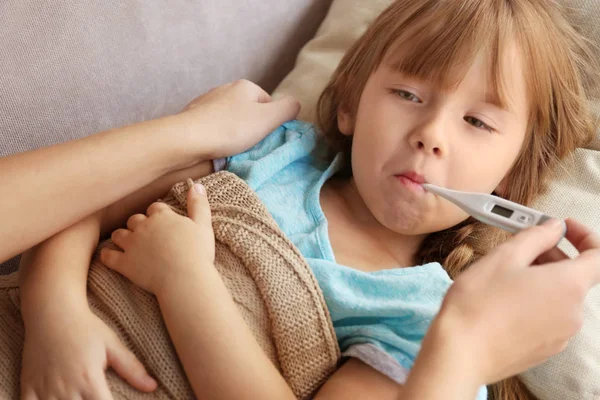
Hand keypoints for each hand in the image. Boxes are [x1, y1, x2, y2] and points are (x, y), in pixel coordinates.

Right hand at [21, 306, 156, 399]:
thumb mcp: (112, 345)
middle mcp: (67, 389)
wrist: (52, 310)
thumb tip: (153, 386)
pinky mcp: (28, 387)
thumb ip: (132, 368)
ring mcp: (45, 389)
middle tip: (94, 396)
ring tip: (79, 398)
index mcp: (90, 380)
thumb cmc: (86, 327)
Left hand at [101, 183, 213, 295]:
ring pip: (118, 234)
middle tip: (147, 234)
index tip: (163, 221)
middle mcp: (143, 227)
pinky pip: (108, 256)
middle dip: (138, 225)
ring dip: (122, 237)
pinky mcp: (124, 263)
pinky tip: (109, 256)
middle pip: (134, 219)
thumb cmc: (197, 253)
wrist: (185, 279)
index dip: (158, 214)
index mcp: (162, 216)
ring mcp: (131, 245)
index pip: (155, 208)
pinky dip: (107, 256)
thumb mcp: (203, 225)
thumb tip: (197, 185)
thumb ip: (199, 204)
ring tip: (127, 242)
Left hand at [179, 79, 300, 159]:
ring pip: (231, 120)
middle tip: (250, 146)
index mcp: (245, 86)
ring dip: (234, 134)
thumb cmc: (230, 129)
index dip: (271, 123)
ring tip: (232, 149)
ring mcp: (207, 102)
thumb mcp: (268, 118)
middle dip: (251, 129)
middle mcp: (225, 89)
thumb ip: (288, 109)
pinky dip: (218, 137)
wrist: (186, 140)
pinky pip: (214, 128)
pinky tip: (216, 148)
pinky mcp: (193, 117)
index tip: (264, 139)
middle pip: (249, 112)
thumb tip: (295, 105)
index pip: (269, 104)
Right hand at [438, 218, 599, 384]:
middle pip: (575, 276)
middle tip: (521, 246)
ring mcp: (560, 335)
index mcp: (568, 285)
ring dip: (541, 279)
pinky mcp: (543, 349)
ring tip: (505, 275)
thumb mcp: (503, 257)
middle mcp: (572, 313)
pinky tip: (504, 300)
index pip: (598, 255)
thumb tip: (552, 228)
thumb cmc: (479, 304)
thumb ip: (535, 237)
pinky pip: (547, 317)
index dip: (584, 236)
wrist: (460, 352)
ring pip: (559, 297)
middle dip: (553, 256)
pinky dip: (534, 302)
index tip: (563, 227)